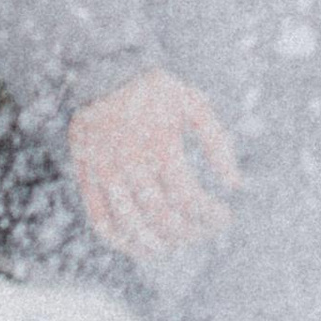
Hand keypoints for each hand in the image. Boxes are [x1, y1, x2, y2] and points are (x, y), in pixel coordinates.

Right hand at [68, 69, 239, 254]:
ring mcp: (104, 172)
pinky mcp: (86, 177)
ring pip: (131, 225)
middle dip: (189, 232)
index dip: (209, 216)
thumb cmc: (156, 91)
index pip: (188, 198)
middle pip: (162, 217)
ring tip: (176, 246)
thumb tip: (234, 185)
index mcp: (159, 144)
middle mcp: (130, 161)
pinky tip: (141, 247)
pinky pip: (100, 221)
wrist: (102, 73)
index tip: (224, 216)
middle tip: (203, 231)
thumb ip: (217, 142)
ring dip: (157, 245)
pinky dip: (121, 242)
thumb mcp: (193, 103)